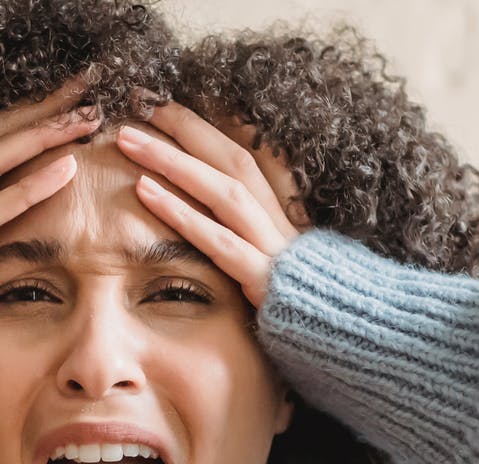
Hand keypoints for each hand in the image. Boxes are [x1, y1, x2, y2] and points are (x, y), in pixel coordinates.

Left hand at [114, 100, 305, 308]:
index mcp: (283, 212)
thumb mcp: (279, 262)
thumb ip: (250, 235)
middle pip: (231, 158)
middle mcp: (280, 220)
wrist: (350, 345)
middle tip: (139, 103)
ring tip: (128, 140)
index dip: (204, 126)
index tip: (163, 104)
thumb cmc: (303, 306)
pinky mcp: (264, 280)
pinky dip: (181, 213)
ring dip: (172, 160)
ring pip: (222, 190)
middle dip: (185, 127)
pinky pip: (218, 241)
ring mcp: (273, 248)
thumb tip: (214, 206)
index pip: (243, 154)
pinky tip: (144, 191)